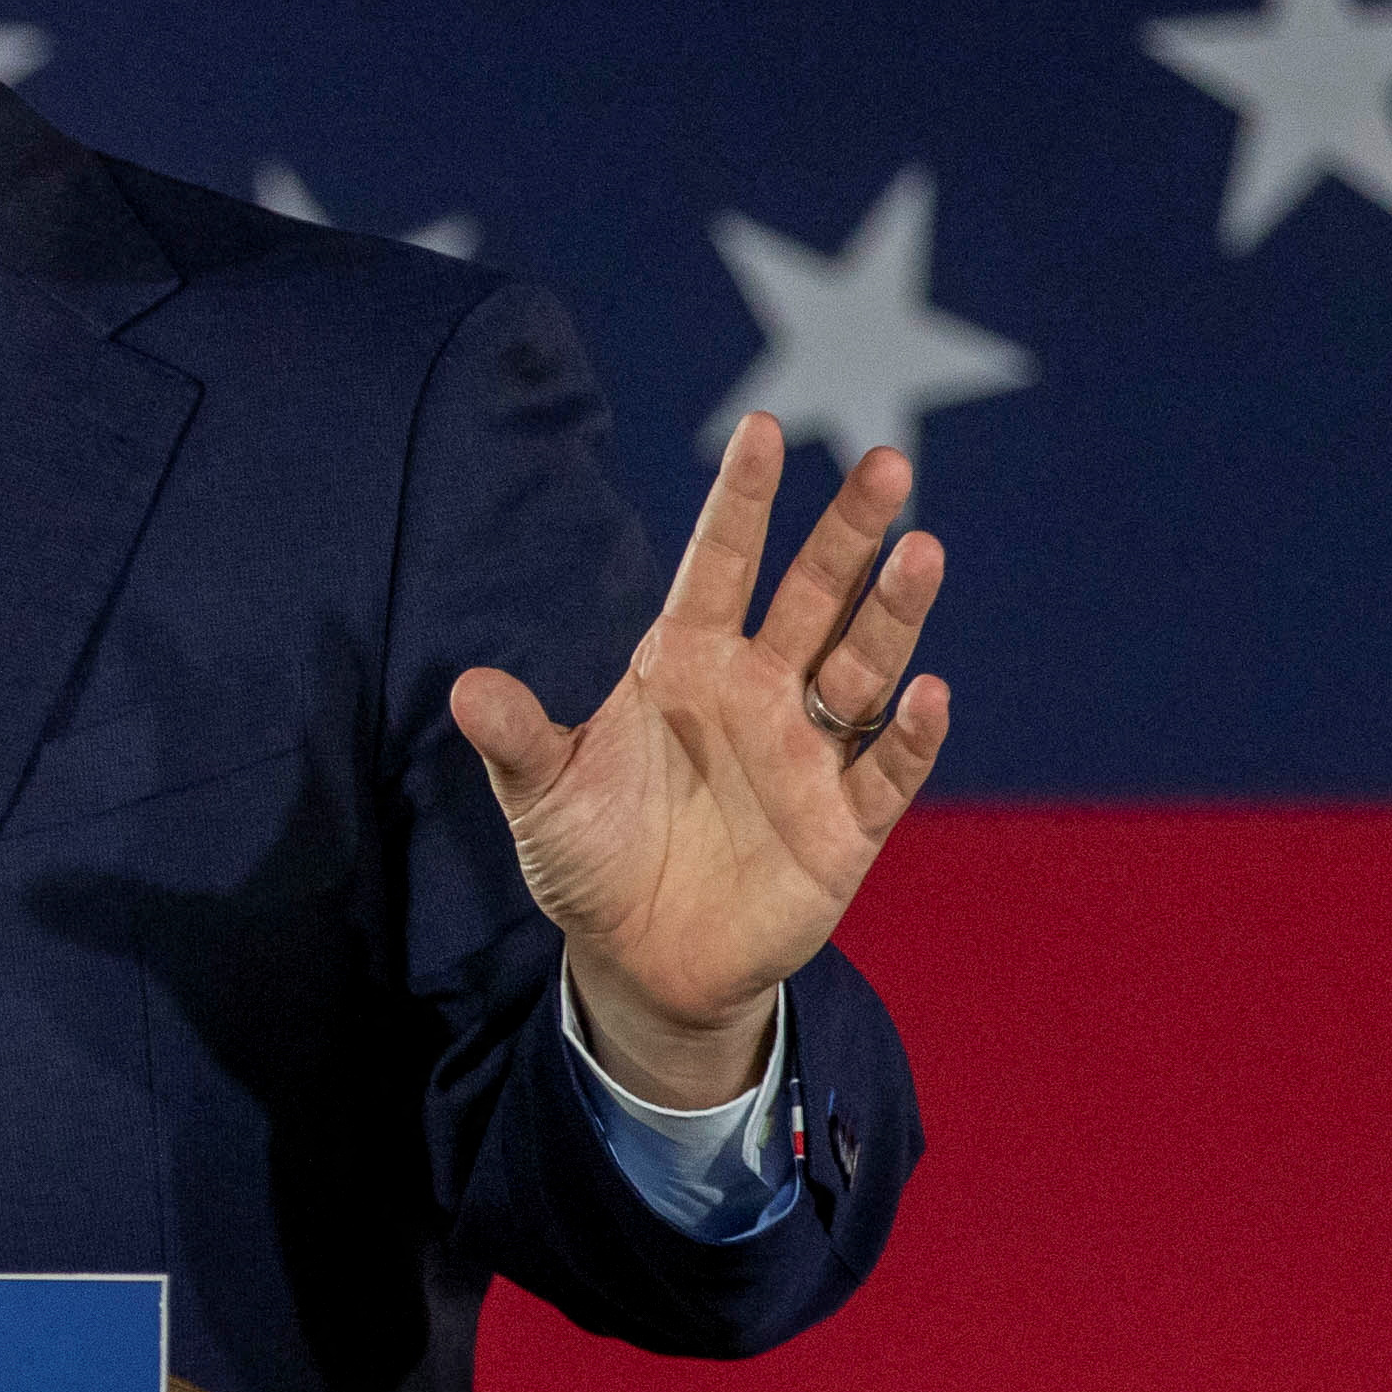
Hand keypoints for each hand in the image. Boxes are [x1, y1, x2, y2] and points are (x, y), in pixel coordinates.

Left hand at [448, 414, 949, 1110]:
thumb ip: (520, 740)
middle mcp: (759, 692)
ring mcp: (808, 753)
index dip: (740, 502)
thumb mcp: (543, 798)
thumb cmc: (591, 859)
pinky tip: (925, 695)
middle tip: (886, 463)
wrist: (640, 961)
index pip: (719, 565)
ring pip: (863, 667)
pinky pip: (886, 771)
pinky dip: (909, 737)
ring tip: (921, 551)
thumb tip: (467, 688)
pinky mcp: (845, 825)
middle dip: (849, 532)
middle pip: (814, 595)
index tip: (761, 430)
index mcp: (686, 664)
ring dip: (893, 613)